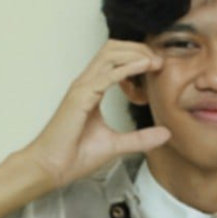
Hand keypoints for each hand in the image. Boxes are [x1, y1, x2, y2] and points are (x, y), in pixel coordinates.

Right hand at [21, 39, 169, 188]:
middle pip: (113, 49)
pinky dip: (126, 68)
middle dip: (139, 48)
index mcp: (92, 89)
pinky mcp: (80, 98)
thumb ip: (140, 138)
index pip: (115, 59)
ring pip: (109, 55)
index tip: (159, 65)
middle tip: (160, 59)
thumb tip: (165, 133)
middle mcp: (86, 83)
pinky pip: (105, 76)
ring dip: (135, 54)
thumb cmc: (74, 155)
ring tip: (154, 61)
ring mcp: (82, 89)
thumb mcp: (116, 144)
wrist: (51, 168)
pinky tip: (143, 67)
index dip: (138, 56)